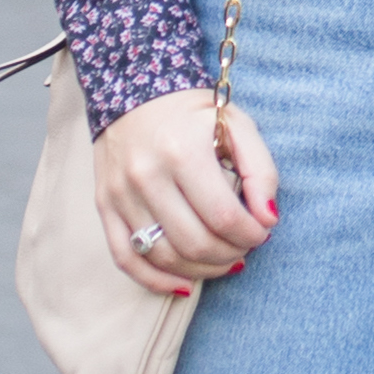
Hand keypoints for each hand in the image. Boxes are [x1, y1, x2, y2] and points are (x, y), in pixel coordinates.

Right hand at [91, 86, 278, 299]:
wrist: (131, 89)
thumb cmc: (194, 113)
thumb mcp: (237, 126)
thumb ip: (262, 172)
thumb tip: (269, 219)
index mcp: (183, 152)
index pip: (224, 218)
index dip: (250, 235)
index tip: (261, 232)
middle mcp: (146, 175)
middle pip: (195, 243)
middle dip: (230, 254)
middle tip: (244, 247)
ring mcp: (120, 193)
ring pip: (163, 257)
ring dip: (201, 271)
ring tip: (222, 261)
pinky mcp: (104, 205)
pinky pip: (126, 258)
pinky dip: (155, 280)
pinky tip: (183, 284)